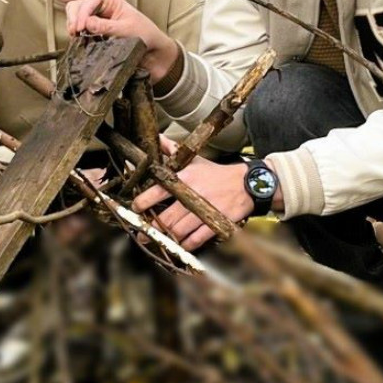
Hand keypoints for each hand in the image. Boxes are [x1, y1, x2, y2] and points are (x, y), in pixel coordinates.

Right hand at [66, 0, 179, 81]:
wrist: (153, 52)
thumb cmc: (145, 35)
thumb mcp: (126, 30)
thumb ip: (106, 27)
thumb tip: (86, 23)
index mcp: (109, 0)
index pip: (88, 3)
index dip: (81, 15)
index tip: (80, 28)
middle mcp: (100, 7)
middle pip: (76, 7)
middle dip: (73, 19)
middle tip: (75, 33)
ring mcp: (95, 19)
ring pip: (74, 18)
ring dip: (73, 26)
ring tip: (77, 37)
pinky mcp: (93, 32)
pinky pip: (79, 31)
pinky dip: (77, 35)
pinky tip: (80, 42)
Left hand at [133, 156, 254, 250]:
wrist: (247, 184)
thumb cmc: (216, 174)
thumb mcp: (195, 160)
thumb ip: (173, 150)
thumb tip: (157, 138)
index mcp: (186, 178)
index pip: (158, 190)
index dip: (142, 202)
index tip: (135, 209)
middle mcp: (194, 194)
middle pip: (166, 217)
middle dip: (151, 228)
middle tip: (143, 232)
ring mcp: (205, 210)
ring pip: (178, 231)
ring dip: (167, 238)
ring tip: (159, 240)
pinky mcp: (216, 223)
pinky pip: (196, 239)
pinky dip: (185, 244)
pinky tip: (180, 244)